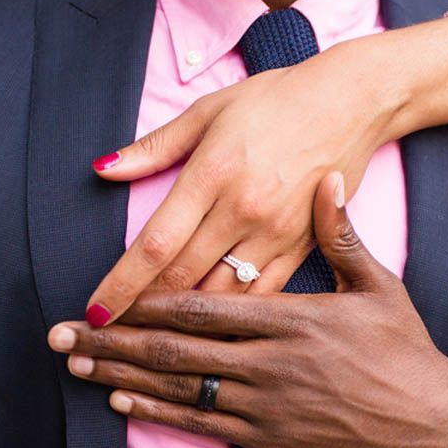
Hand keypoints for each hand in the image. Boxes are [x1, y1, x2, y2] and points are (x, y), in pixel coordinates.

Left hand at [51, 173, 447, 447]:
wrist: (433, 417)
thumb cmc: (403, 346)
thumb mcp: (376, 284)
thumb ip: (339, 234)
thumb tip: (325, 179)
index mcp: (290, 314)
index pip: (202, 304)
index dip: (146, 301)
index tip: (103, 298)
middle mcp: (270, 360)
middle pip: (175, 348)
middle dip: (112, 340)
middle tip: (60, 336)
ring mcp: (267, 403)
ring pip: (178, 387)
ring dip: (121, 376)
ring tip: (75, 366)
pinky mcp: (270, 438)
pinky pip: (201, 424)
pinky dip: (158, 414)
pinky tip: (122, 403)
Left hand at [84, 42, 405, 326]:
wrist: (351, 102)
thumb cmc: (277, 100)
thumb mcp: (210, 110)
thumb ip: (154, 147)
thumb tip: (102, 170)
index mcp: (214, 174)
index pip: (156, 243)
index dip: (122, 284)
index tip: (96, 313)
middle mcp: (243, 210)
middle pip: (183, 279)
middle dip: (141, 313)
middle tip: (112, 338)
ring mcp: (276, 234)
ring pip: (221, 297)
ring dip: (183, 326)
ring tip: (148, 346)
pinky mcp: (302, 247)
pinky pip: (262, 297)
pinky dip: (232, 320)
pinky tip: (209, 338)